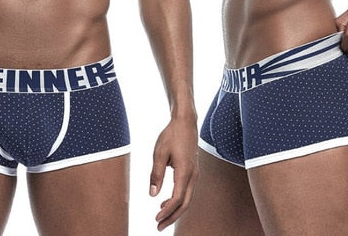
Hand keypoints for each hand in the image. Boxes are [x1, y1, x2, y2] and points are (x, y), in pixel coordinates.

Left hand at [149, 116, 198, 230]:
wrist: (185, 122)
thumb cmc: (172, 134)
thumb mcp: (159, 153)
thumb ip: (156, 174)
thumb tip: (152, 194)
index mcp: (185, 172)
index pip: (177, 199)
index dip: (167, 211)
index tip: (156, 218)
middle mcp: (193, 175)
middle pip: (185, 203)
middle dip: (172, 217)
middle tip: (159, 226)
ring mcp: (194, 173)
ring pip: (187, 198)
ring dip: (175, 209)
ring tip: (160, 216)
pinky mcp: (192, 170)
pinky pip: (187, 190)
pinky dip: (178, 199)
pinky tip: (167, 200)